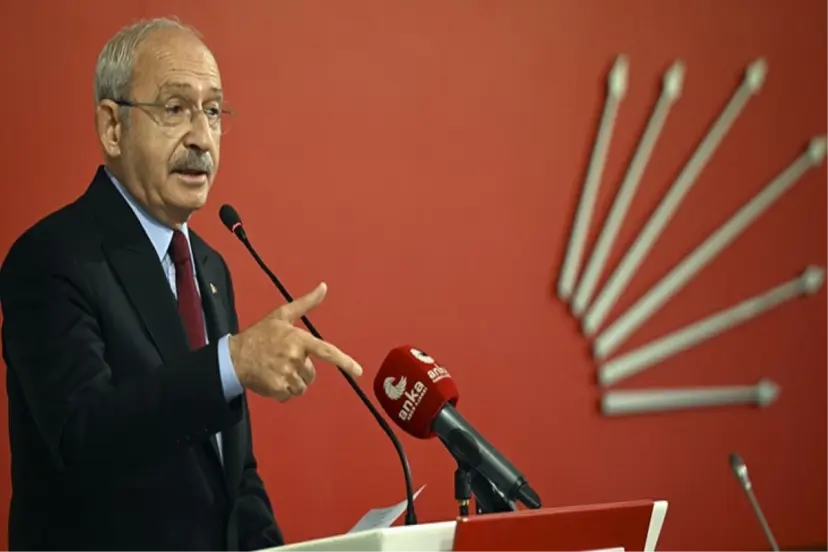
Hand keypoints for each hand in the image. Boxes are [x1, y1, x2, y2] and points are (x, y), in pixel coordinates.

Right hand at [228, 282, 362, 401]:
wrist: (234, 356)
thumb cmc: (260, 335)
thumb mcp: (282, 315)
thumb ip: (306, 303)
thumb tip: (324, 286)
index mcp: (299, 340)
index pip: (327, 351)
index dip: (344, 362)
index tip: (358, 371)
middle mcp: (295, 358)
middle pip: (311, 374)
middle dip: (301, 370)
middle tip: (283, 361)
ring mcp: (286, 374)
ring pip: (302, 387)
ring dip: (292, 382)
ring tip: (276, 370)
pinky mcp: (277, 388)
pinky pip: (289, 396)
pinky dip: (282, 391)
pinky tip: (271, 379)